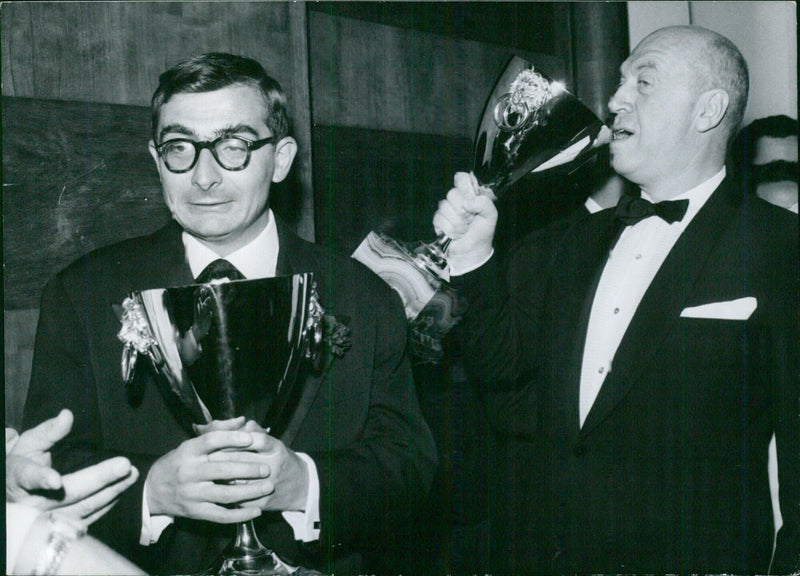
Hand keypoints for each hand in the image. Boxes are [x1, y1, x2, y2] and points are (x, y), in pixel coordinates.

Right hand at [6, 409, 139, 524]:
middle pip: (69, 494)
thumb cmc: (23, 463)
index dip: (41, 479)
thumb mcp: (29, 445)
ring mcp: (48, 518)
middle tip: (125, 466)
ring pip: (83, 508)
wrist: (14, 492)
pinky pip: (88, 517)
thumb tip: (67, 415)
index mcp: (19, 478)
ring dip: (111, 492)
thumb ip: (48, 431)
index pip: (30, 477)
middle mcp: (33, 503)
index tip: (55, 481)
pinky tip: (122, 490)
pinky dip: (107, 504)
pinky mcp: (63, 526)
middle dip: (99, 480)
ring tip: (132, 475)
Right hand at [145, 427, 274, 522]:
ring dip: (250, 491)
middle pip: (222, 469)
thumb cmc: (180, 462)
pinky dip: (240, 515)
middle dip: (248, 469)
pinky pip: (221, 515)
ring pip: (225, 494)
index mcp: (188, 452)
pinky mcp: (196, 512)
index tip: (251, 439)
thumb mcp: (192, 444)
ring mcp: (192, 494)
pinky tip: (257, 510)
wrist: (153, 490)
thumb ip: (218, 431)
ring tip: (268, 486)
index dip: (232, 438)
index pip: (211, 441)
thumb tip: (242, 420)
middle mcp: (189, 472)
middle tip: (266, 468)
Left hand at [196, 419, 308, 512]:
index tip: (219, 440)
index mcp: (276, 448)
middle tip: (206, 456)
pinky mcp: (262, 503)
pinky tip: (216, 489)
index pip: (253, 439)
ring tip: (208, 472)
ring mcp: (268, 485)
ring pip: (239, 481)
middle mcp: (274, 466)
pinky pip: (239, 499)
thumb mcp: (271, 441)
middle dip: (220, 457)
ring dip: (220, 477)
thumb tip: (232, 424)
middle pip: (242, 459)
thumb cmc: (279, 459)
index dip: (234, 439)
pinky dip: (226, 494)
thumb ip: (252, 430)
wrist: (300, 486)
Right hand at [432, 172, 497, 271]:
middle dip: (463, 210)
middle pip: (452, 193)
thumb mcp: (490, 216)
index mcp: (470, 195)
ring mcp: (446, 209)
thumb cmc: (482, 233)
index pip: (462, 178)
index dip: (463, 184)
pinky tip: (455, 233)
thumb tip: (467, 203)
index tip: (469, 197)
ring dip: (457, 222)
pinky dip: (450, 229)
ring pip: (445, 207)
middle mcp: (457, 200)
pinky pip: (439, 218)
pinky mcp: (438, 220)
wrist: (473, 251)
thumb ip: (484, 203)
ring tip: (464, 228)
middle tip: (470, 219)